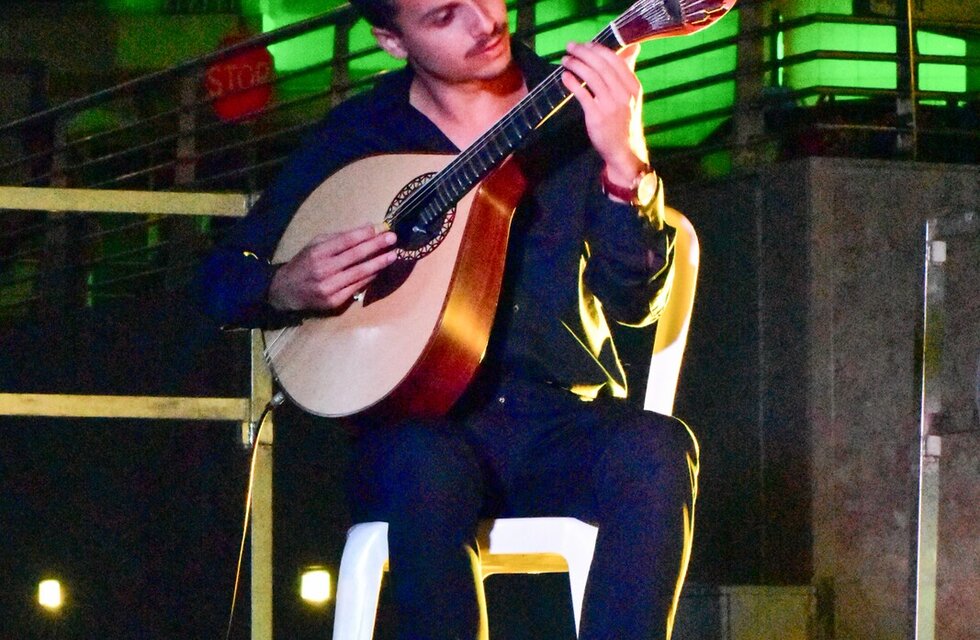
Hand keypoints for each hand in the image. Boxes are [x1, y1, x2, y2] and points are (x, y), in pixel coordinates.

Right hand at [268, 222, 397, 311]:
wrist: (285, 291)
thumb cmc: (304, 264)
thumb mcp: (315, 245)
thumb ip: (339, 237)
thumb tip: (367, 228)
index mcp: (318, 252)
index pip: (346, 241)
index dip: (365, 234)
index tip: (382, 228)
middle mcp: (324, 269)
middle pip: (356, 256)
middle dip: (377, 245)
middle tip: (393, 238)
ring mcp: (329, 287)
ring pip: (360, 273)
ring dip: (379, 263)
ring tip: (393, 255)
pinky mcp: (334, 301)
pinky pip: (357, 287)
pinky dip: (370, 278)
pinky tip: (380, 270)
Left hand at [561, 42, 648, 187]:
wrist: (624, 150)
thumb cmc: (625, 121)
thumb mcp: (632, 96)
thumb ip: (629, 72)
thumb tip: (633, 47)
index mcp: (633, 86)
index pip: (614, 59)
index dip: (597, 49)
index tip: (585, 44)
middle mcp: (624, 94)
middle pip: (601, 65)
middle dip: (583, 52)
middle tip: (570, 47)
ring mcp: (610, 105)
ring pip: (591, 77)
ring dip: (576, 65)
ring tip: (565, 60)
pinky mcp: (597, 117)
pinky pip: (582, 94)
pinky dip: (572, 82)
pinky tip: (565, 77)